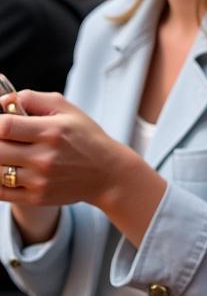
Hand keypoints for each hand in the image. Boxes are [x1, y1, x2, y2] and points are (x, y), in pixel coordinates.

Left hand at [0, 89, 165, 245]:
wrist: (108, 173)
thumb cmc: (85, 136)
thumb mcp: (66, 109)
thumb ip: (31, 98)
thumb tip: (0, 102)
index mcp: (52, 131)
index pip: (5, 126)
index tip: (1, 122)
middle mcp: (44, 157)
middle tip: (6, 138)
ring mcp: (39, 180)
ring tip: (10, 153)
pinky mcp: (36, 197)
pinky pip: (0, 191)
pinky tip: (9, 169)